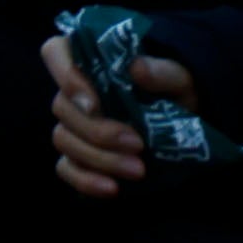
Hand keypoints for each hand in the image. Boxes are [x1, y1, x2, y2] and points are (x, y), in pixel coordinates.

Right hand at [43, 36, 193, 200]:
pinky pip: (66, 169)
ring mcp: (74, 125)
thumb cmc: (177, 92)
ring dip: (99, 158)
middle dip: (98, 131)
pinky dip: (85, 181)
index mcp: (92, 60)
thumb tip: (137, 68)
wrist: (187, 127)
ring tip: (138, 170)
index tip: (94, 103)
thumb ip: (162, 71)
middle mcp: (75, 91)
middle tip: (137, 145)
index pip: (55, 53)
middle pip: (62, 107)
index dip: (66, 76)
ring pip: (64, 140)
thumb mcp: (180, 78)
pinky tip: (112, 188)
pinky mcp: (79, 156)